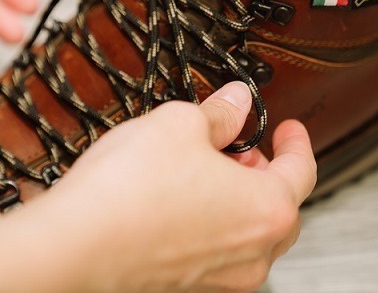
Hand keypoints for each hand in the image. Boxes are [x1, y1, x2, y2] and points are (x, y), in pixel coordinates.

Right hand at [49, 82, 316, 291]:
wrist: (74, 246)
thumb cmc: (129, 194)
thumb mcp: (179, 124)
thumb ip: (219, 113)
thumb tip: (235, 101)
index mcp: (268, 210)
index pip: (302, 170)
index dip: (296, 141)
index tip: (288, 127)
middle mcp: (252, 253)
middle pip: (280, 207)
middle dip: (265, 171)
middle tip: (244, 146)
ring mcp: (221, 278)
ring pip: (248, 233)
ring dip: (237, 197)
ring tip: (205, 169)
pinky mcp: (188, 285)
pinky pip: (217, 251)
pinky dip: (212, 222)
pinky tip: (179, 198)